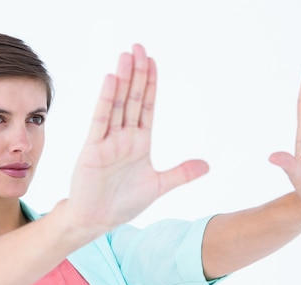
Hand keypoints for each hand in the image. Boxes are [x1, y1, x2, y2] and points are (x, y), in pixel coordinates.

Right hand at [67, 44, 208, 232]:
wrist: (97, 220)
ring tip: (127, 56)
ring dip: (123, 80)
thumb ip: (181, 174)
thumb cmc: (122, 203)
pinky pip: (101, 121)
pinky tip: (111, 80)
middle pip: (133, 99)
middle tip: (139, 47)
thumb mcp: (158, 186)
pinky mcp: (93, 150)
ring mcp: (108, 141)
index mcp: (139, 142)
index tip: (152, 62)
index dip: (150, 84)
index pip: (147, 106)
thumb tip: (207, 165)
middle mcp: (123, 137)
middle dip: (137, 73)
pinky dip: (106, 101)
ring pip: (118, 104)